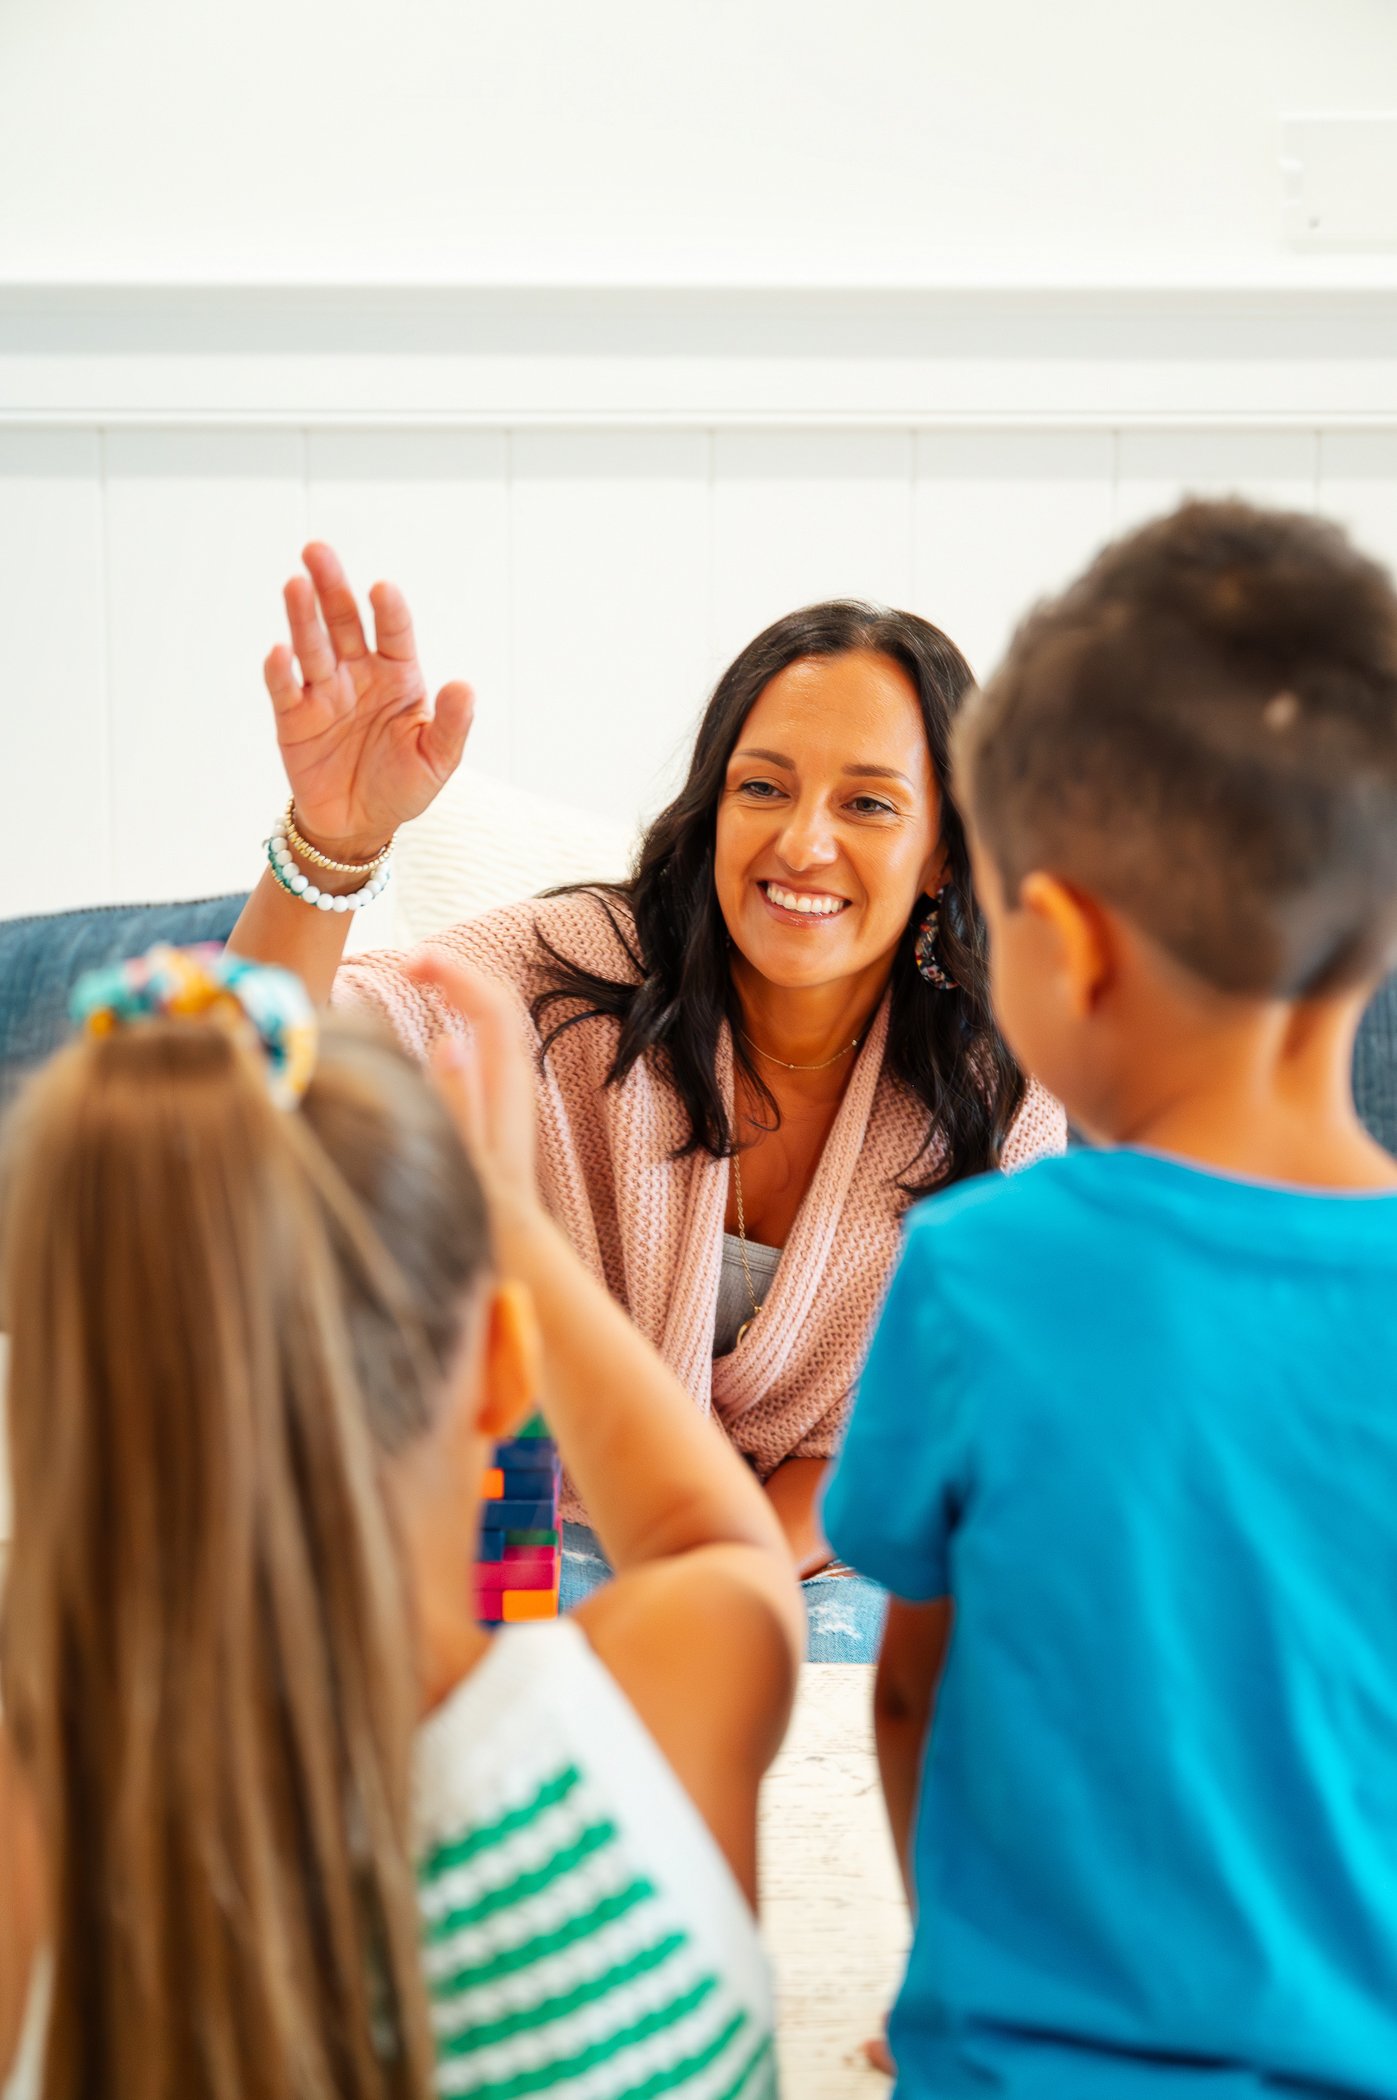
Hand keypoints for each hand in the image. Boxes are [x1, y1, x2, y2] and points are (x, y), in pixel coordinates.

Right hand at [264, 543, 473, 856]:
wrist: (359, 824)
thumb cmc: (403, 785)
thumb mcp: (438, 760)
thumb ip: (452, 724)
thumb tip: (465, 686)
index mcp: (397, 675)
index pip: (393, 633)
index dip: (388, 611)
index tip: (382, 589)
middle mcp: (358, 674)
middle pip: (343, 623)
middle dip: (331, 587)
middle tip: (317, 551)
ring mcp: (324, 692)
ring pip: (312, 646)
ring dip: (302, 616)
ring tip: (295, 584)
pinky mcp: (293, 717)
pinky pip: (285, 689)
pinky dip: (280, 670)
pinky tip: (279, 651)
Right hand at [406, 954, 538, 1216]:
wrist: (510, 1241)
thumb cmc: (481, 1210)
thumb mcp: (463, 1159)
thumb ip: (455, 1099)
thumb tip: (447, 1038)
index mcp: (507, 1081)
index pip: (491, 1002)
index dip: (455, 971)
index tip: (411, 961)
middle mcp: (514, 1072)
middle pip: (495, 995)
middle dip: (455, 967)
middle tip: (406, 961)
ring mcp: (507, 1078)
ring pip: (491, 1009)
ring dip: (458, 982)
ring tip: (415, 971)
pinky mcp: (496, 1088)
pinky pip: (484, 1029)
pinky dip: (460, 1005)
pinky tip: (436, 1008)